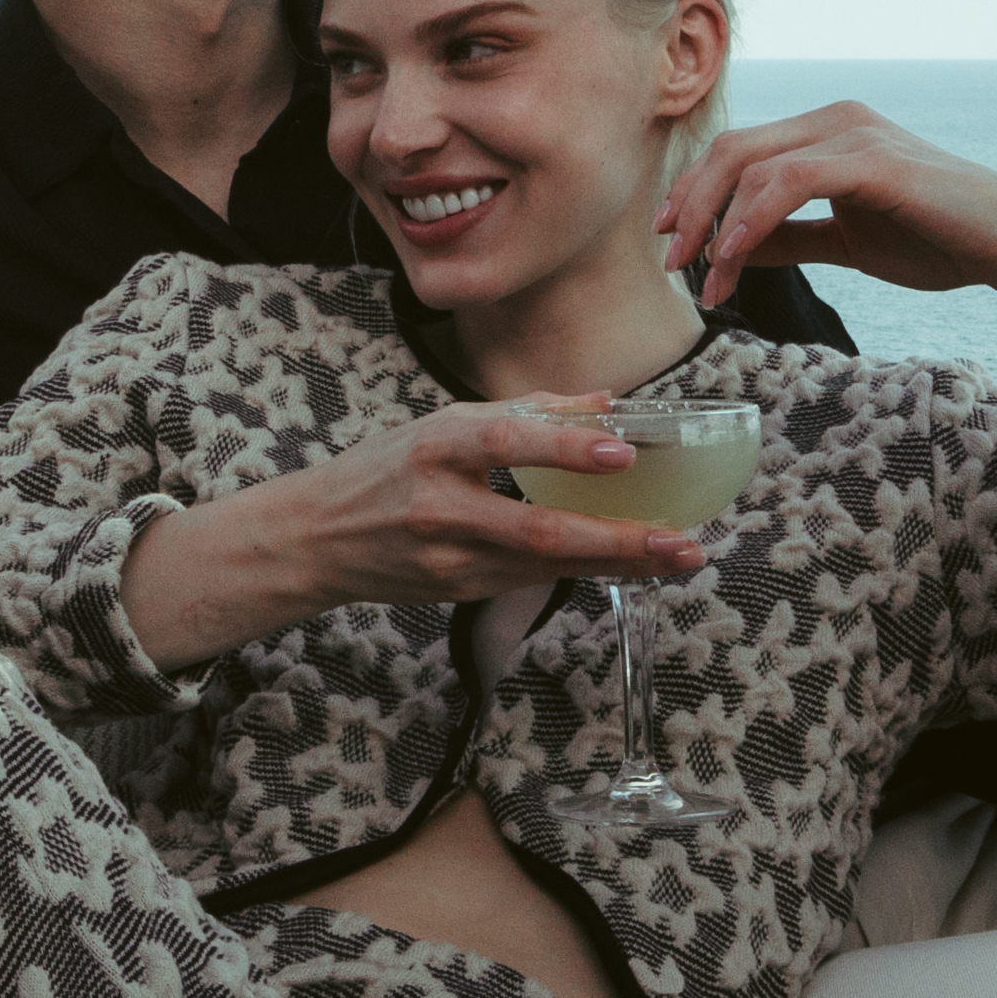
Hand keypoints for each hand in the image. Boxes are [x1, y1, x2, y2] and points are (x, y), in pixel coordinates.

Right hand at [120, 398, 707, 670]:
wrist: (317, 539)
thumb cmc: (387, 469)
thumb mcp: (443, 423)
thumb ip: (524, 412)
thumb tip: (606, 404)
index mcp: (435, 445)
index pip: (505, 441)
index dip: (564, 446)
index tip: (622, 448)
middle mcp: (440, 506)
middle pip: (537, 530)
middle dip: (616, 540)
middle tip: (679, 539)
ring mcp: (448, 559)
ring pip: (544, 567)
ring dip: (616, 563)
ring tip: (674, 555)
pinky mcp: (456, 593)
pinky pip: (530, 580)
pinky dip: (581, 569)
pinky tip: (626, 562)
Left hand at [658, 102, 996, 395]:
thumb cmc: (936, 241)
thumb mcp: (845, 241)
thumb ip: (788, 237)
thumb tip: (727, 249)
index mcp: (825, 130)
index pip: (736, 151)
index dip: (693, 193)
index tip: (669, 241)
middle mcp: (833, 119)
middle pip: (730, 151)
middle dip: (690, 208)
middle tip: (671, 262)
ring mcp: (853, 133)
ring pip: (750, 165)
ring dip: (715, 226)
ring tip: (705, 281)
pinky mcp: (872, 159)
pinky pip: (789, 182)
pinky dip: (752, 220)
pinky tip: (735, 259)